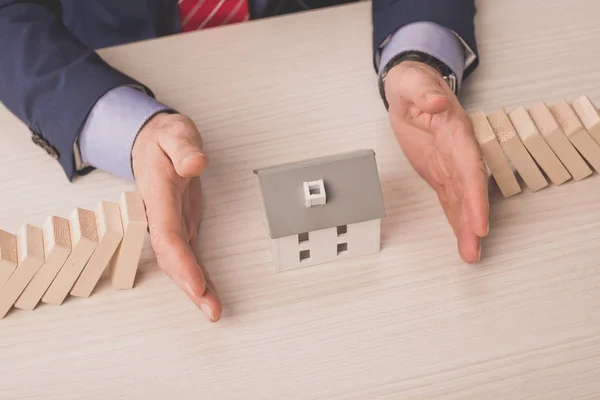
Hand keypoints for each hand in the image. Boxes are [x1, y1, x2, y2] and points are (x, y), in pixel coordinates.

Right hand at [132, 112, 221, 321]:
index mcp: (158, 194)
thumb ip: (185, 148)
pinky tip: (207, 293)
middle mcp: (159, 214)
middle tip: (211, 309)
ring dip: (194, 288)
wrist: (150, 142)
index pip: (167, 232)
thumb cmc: (163, 140)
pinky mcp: (179, 225)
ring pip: (177, 261)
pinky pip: (186, 255)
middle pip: (171, 256)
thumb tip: (195, 164)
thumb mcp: (176, 133)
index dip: (180, 260)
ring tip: (213, 310)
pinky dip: (197, 276)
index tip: (195, 283)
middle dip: (190, 285)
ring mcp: (169, 222)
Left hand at [384, 61, 488, 262]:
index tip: (479, 221)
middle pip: (470, 190)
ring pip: (461, 199)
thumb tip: (436, 103)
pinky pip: (450, 199)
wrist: (411, 88)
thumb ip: (424, 92)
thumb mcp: (413, 82)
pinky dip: (456, 220)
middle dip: (473, 219)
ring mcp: (450, 164)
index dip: (476, 195)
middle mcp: (459, 151)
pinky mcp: (441, 173)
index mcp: (455, 131)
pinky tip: (462, 239)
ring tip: (471, 255)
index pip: (469, 166)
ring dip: (466, 227)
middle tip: (474, 248)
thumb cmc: (414, 84)